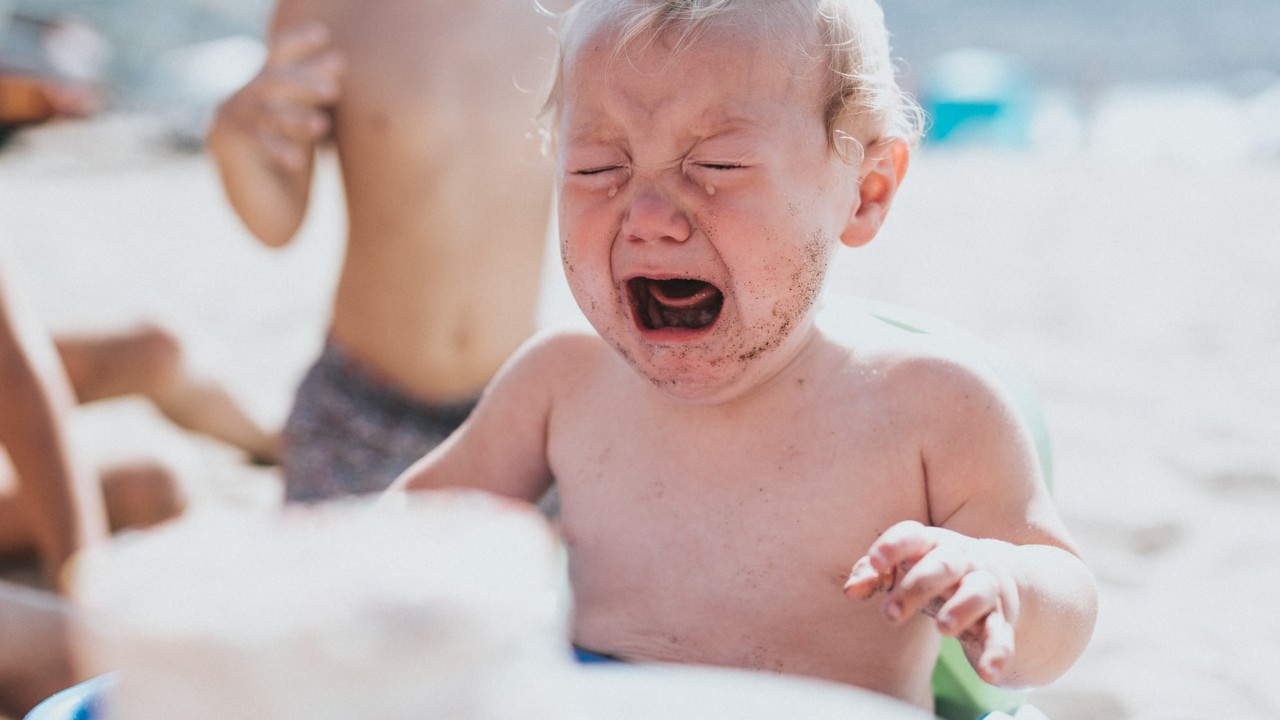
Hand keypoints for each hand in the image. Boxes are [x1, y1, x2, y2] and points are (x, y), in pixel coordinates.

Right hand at [213, 22, 343, 169]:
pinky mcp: (224, 143)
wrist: (269, 212)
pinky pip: (252, 141)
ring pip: (264, 111)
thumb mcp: (307, 126)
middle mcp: (240, 97)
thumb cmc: (294, 166)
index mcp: (262, 88)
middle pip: (272, 81)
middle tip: (334, 90)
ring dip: (294, 117)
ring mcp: (228, 118)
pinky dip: (276, 149)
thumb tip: (339, 61)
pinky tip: (296, 161)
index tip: (323, 34)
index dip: (297, 43)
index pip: (278, 55)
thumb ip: (316, 97)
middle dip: (304, 82)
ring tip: (322, 128)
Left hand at [843, 520, 1016, 683]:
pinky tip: (987, 674)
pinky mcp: (1000, 619)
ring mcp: (984, 588)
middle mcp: (962, 560)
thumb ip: (873, 575)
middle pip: (943, 565)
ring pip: (977, 592)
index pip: (912, 536)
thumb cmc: (932, 571)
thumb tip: (849, 591)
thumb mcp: (902, 568)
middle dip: (917, 586)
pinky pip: (1001, 635)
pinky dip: (997, 653)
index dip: (893, 546)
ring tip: (942, 628)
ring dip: (961, 609)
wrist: (998, 577)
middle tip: (889, 614)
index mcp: (932, 543)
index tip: (875, 562)